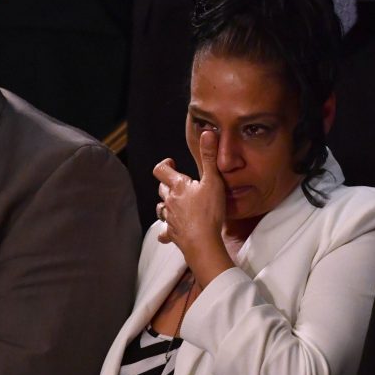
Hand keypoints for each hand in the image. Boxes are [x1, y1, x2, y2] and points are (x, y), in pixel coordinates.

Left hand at [152, 130, 232, 284]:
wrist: (202, 242)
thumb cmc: (209, 212)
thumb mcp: (213, 181)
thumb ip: (209, 157)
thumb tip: (207, 133)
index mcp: (178, 186)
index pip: (161, 170)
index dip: (165, 165)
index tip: (171, 163)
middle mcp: (170, 201)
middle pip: (162, 188)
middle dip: (168, 184)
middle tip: (179, 183)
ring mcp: (170, 218)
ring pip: (161, 208)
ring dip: (166, 204)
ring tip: (176, 204)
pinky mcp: (173, 234)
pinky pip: (165, 231)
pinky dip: (166, 230)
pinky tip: (170, 231)